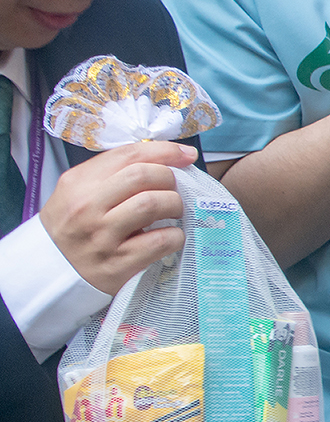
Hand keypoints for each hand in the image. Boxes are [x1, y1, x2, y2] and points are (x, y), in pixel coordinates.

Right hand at [39, 141, 197, 294]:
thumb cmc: (74, 226)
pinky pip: (161, 240)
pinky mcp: (118, 264)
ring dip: (175, 204)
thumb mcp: (80, 190)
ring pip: (153, 204)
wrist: (52, 270)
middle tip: (172, 190)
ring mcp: (102, 237)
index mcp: (78, 183)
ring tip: (173, 211)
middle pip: (143, 175)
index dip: (165, 151)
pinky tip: (170, 236)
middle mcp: (87, 208)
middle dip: (169, 179)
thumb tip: (170, 157)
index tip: (185, 155)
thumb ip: (115, 172)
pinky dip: (176, 236)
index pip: (129, 155)